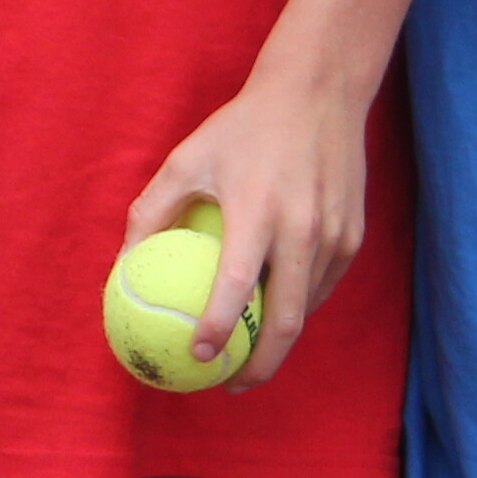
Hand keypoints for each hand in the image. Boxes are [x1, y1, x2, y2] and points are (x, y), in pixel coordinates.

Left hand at [122, 66, 371, 390]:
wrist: (317, 94)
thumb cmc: (241, 129)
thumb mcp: (186, 159)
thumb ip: (152, 210)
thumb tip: (124, 264)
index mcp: (257, 209)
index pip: (236, 285)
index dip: (218, 329)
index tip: (197, 358)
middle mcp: (302, 228)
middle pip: (285, 321)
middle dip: (259, 366)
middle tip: (230, 384)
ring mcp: (334, 236)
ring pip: (307, 309)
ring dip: (279, 340)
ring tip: (249, 355)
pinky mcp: (352, 237)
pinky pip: (322, 286)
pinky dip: (298, 306)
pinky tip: (273, 311)